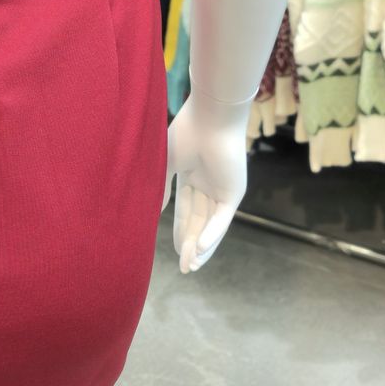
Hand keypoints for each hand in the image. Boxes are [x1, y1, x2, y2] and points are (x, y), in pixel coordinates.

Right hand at [161, 95, 248, 273]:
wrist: (211, 116)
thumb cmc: (186, 132)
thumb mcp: (165, 165)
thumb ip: (160, 189)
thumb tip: (150, 212)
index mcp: (192, 176)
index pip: (185, 211)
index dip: (178, 231)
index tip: (171, 252)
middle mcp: (208, 185)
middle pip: (198, 222)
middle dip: (190, 245)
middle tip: (183, 269)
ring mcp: (222, 189)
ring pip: (211, 225)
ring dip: (201, 246)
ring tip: (191, 266)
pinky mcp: (234, 192)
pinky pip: (221, 218)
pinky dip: (211, 234)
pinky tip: (199, 249)